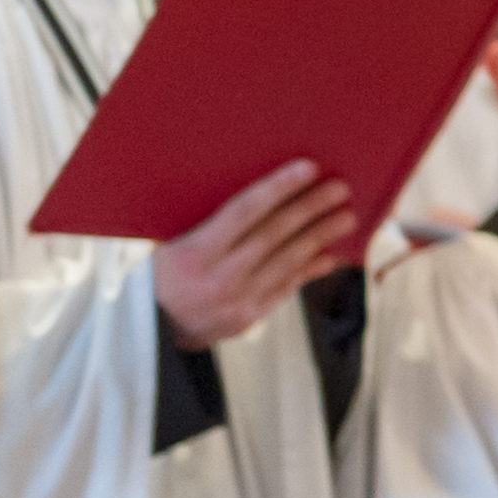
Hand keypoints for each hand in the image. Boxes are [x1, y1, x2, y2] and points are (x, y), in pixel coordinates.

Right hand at [152, 162, 359, 346]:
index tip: (309, 168)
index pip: (244, 212)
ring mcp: (235, 301)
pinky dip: (309, 269)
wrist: (150, 328)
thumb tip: (254, 186)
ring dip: (320, 237)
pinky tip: (329, 254)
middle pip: (274, 235)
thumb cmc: (161, 271)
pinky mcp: (248, 318)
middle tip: (340, 188)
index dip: (279, 188)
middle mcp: (217, 278)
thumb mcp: (167, 245)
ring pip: (287, 262)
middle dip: (311, 208)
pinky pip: (285, 288)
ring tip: (346, 217)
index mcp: (192, 253)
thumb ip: (205, 222)